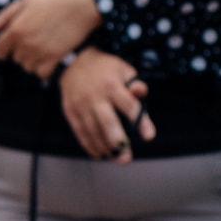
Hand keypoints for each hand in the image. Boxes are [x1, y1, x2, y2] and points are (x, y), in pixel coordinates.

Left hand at [0, 0, 102, 77]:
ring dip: (32, 61)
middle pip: (15, 58)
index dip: (2, 51)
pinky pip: (41, 73)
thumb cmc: (53, 0)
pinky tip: (48, 61)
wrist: (81, 5)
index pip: (0, 49)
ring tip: (41, 50)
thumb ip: (5, 16)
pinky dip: (43, 70)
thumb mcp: (25, 2)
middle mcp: (24, 43)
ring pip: (27, 67)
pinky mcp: (55, 58)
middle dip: (20, 52)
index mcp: (15, 29)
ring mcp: (39, 52)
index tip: (5, 52)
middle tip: (32, 43)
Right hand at [59, 48, 155, 162]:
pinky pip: (80, 131)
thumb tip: (141, 92)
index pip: (129, 106)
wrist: (73, 62)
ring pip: (93, 131)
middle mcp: (95, 97)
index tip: (149, 137)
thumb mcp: (123, 69)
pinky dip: (89, 145)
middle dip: (117, 142)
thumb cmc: (104, 68)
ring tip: (117, 158)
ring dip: (104, 147)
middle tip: (126, 158)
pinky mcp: (71, 112)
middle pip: (107, 123)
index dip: (141, 122)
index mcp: (112, 85)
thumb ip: (135, 83)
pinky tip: (99, 154)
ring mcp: (81, 106)